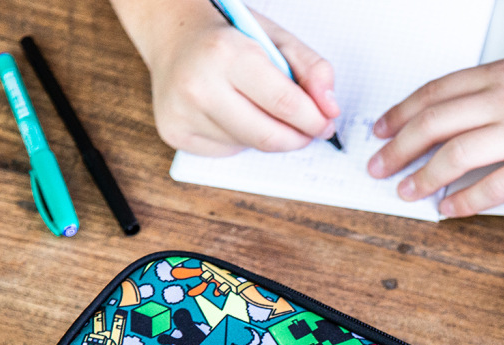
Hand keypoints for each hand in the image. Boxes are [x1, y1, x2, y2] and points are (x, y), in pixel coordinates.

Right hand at [145, 10, 339, 155]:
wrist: (173, 34)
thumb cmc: (228, 36)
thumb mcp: (275, 38)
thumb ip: (312, 68)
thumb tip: (330, 108)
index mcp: (227, 54)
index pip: (285, 104)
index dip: (314, 120)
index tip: (326, 123)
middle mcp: (199, 85)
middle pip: (268, 136)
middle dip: (297, 137)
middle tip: (308, 130)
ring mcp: (182, 112)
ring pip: (249, 146)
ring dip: (267, 135)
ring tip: (259, 107)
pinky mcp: (175, 132)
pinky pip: (228, 151)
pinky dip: (242, 138)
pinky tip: (232, 113)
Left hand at [367, 47, 503, 216]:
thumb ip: (503, 83)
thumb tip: (469, 102)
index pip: (436, 93)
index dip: (402, 113)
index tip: (383, 128)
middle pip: (434, 124)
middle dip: (398, 147)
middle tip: (378, 165)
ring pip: (456, 156)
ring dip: (423, 177)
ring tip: (407, 191)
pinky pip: (495, 187)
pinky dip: (465, 201)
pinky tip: (449, 209)